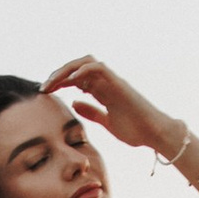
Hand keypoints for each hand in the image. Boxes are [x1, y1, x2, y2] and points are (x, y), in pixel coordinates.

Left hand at [42, 52, 178, 157]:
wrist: (154, 134)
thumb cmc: (135, 130)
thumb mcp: (107, 123)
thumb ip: (91, 112)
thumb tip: (74, 103)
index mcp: (102, 91)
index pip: (76, 79)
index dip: (59, 82)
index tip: (44, 92)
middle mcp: (106, 83)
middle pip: (78, 67)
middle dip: (59, 74)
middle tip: (44, 87)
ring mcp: (112, 81)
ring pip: (85, 62)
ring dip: (66, 70)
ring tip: (52, 83)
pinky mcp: (118, 83)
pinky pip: (98, 68)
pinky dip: (82, 70)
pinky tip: (70, 81)